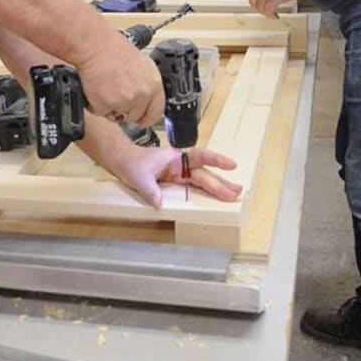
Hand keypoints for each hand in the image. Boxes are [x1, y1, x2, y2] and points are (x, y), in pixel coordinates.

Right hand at [74, 32, 164, 125]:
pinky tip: (97, 89)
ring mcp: (127, 100)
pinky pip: (102, 113)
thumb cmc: (112, 50)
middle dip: (124, 110)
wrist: (95, 46)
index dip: (146, 117)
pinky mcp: (109, 105)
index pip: (156, 112)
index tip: (140, 118)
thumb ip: (146, 84)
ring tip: (106, 87)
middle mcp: (144, 93)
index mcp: (154, 82)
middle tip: (115, 94)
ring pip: (118, 116)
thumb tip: (146, 98)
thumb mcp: (141, 65)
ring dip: (110, 108)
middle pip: (135, 116)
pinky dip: (96, 105)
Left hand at [109, 145, 241, 207]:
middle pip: (204, 173)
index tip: (231, 165)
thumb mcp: (139, 177)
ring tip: (233, 195)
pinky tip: (215, 197)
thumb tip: (160, 203)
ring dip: (217, 187)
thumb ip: (150, 190)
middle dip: (221, 182)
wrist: (123, 161)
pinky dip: (206, 191)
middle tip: (237, 192)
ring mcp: (179, 173)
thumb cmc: (132, 164)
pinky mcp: (176, 181)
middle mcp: (180, 165)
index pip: (199, 157)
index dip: (216, 160)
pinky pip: (194, 186)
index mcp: (175, 159)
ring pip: (202, 180)